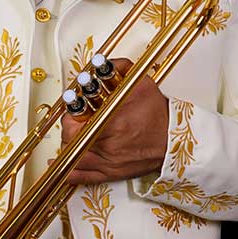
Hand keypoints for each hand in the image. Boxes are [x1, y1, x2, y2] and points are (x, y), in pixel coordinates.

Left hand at [61, 57, 170, 183]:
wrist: (175, 140)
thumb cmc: (159, 116)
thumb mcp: (141, 85)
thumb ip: (121, 68)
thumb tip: (104, 61)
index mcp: (112, 125)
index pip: (73, 124)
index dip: (70, 115)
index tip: (75, 108)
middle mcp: (107, 147)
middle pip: (69, 142)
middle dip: (69, 129)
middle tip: (76, 120)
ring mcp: (108, 163)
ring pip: (73, 159)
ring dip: (68, 147)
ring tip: (72, 137)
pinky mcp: (111, 173)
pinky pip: (83, 178)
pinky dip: (71, 174)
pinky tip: (63, 168)